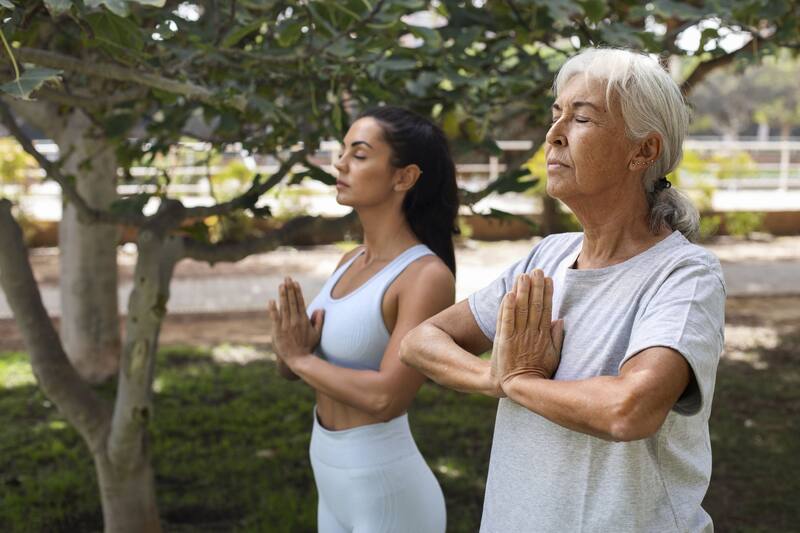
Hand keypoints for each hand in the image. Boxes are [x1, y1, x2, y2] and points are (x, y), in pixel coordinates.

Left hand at [267, 277, 323, 368]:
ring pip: (284, 307)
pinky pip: (275, 318)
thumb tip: (321, 309)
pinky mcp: (278, 331)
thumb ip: (319, 321)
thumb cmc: (308, 347)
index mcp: (304, 320)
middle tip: (287, 278)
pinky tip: (271, 301)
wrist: (298, 359)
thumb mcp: (317, 334)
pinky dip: (273, 309)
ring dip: (282, 295)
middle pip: (292, 301)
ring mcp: (286, 325)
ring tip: (281, 285)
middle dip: (290, 289)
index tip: (295, 283)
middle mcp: (295, 321)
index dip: (297, 292)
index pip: (300, 302)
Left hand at [491, 270, 563, 389]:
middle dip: (536, 287)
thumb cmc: (537, 371)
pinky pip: (506, 321)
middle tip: (536, 270)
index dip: (547, 293)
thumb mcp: (553, 356)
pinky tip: (509, 294)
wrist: (517, 386)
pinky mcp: (505, 341)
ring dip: (522, 292)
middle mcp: (531, 334)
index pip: (546, 310)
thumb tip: (561, 320)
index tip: (548, 279)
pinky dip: (507, 308)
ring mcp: (518, 336)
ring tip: (523, 275)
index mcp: (543, 336)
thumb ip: (557, 338)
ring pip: (521, 310)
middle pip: (535, 306)